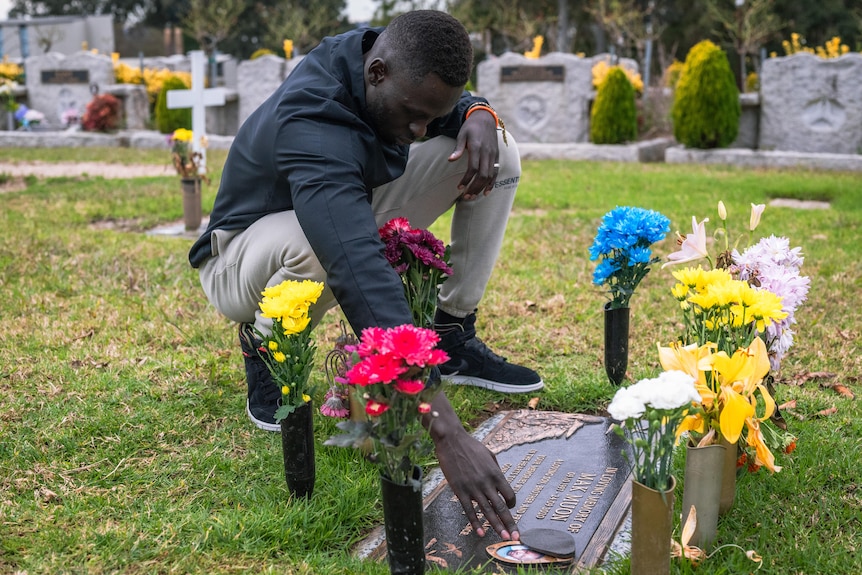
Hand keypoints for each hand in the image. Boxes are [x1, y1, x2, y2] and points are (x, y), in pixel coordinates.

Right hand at [425, 392, 517, 539]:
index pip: (509, 494)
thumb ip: (496, 470)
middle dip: (510, 523)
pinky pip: (469, 510)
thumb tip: (500, 483)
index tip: (511, 508)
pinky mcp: (460, 490)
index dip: (512, 504)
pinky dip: (476, 523)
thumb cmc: (471, 446)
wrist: (452, 441)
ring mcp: (473, 488)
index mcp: (496, 473)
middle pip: (501, 507)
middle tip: (516, 536)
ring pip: (487, 511)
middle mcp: (486, 483)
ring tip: (503, 537)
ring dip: (496, 526)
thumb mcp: (489, 455)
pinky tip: (480, 533)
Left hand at [448, 108, 498, 200]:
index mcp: (477, 147)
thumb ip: (457, 149)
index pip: (473, 168)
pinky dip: (492, 184)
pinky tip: (486, 192)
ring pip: (490, 176)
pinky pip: (496, 172)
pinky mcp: (497, 156)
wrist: (485, 118)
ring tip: (473, 197)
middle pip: (483, 175)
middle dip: (474, 187)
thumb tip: (450, 160)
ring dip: (481, 188)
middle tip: (466, 197)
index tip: (459, 188)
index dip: (466, 179)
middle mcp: (487, 152)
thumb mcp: (462, 135)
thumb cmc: (471, 127)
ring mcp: (493, 155)